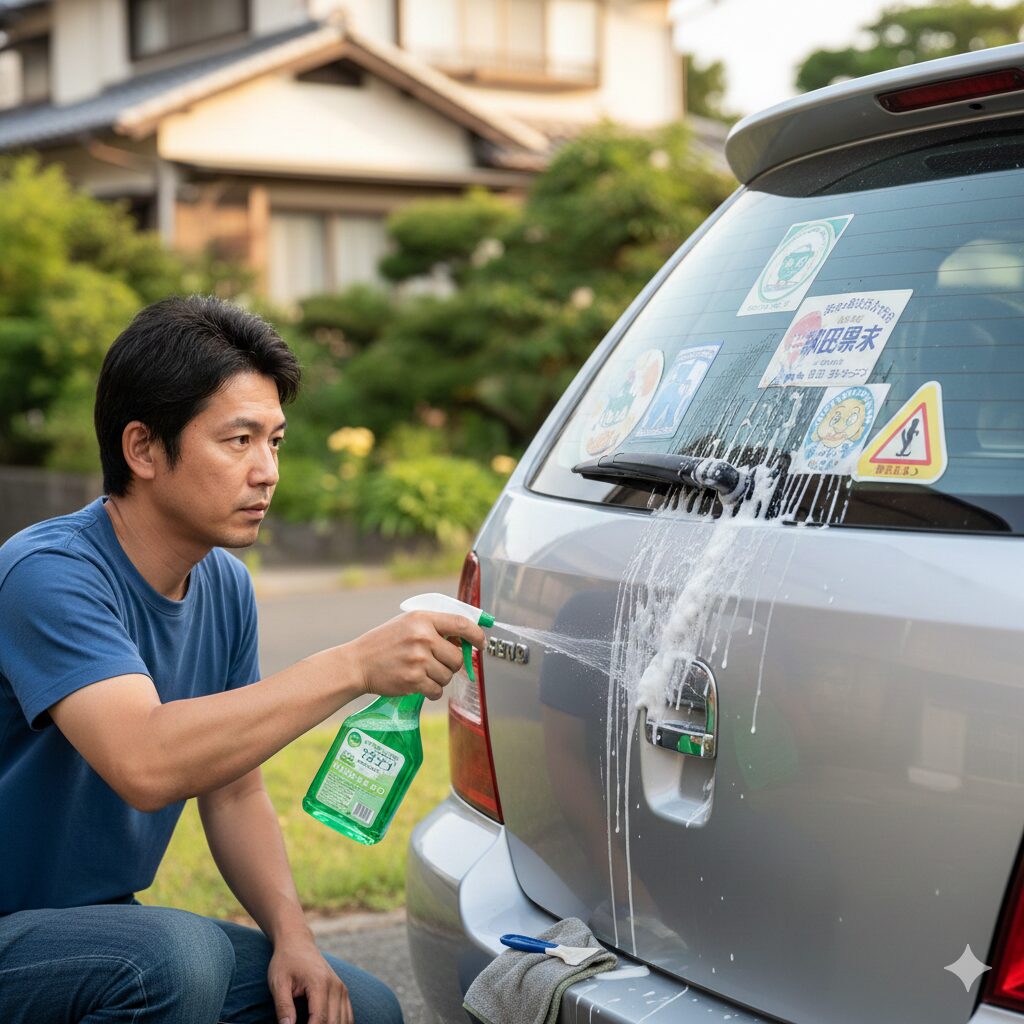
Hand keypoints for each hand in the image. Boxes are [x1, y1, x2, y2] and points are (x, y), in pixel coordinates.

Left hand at [269, 935, 351, 1023]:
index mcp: (320, 983)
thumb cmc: (285, 962)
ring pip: (344, 1022)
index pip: (320, 1020)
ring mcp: (342, 988)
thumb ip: (283, 1007)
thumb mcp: (278, 983)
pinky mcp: (342, 991)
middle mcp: (336, 986)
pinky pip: (347, 1016)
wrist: (297, 943)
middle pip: (334, 1023)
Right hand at [347, 611, 485, 699]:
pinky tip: (420, 684)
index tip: (481, 643)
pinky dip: (432, 691)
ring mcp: (418, 659)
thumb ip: (434, 628)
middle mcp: (422, 637)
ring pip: (448, 675)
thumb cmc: (384, 643)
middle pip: (457, 656)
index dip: (477, 635)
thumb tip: (464, 639)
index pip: (461, 624)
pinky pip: (437, 690)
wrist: (357, 663)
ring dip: (440, 678)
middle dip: (452, 663)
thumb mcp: (407, 624)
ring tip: (422, 672)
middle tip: (437, 663)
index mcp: (422, 619)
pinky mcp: (413, 680)